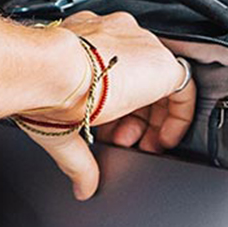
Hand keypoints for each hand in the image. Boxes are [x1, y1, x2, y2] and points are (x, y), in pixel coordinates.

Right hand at [17, 11, 196, 199]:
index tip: (112, 135)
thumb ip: (79, 158)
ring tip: (141, 146)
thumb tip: (83, 188)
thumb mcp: (61, 126)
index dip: (116, 112)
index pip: (114, 75)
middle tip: (124, 143)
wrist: (49, 70)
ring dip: (153, 122)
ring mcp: (140, 45)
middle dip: (134, 120)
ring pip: (160, 85)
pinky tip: (163, 140)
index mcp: (89, 44)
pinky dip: (178, 119)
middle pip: (139, 80)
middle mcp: (117, 38)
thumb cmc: (43, 87)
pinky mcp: (161, 62)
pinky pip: (184, 90)